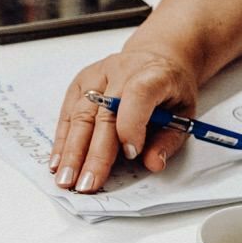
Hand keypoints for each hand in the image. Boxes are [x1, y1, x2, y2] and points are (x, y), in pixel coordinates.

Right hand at [52, 48, 200, 193]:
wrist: (155, 58)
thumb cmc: (169, 90)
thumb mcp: (183, 113)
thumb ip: (169, 140)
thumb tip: (153, 163)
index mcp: (153, 74)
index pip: (138, 94)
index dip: (132, 125)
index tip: (130, 154)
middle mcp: (121, 70)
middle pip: (104, 113)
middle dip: (95, 154)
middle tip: (87, 184)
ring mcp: (96, 75)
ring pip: (80, 116)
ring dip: (72, 152)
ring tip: (67, 180)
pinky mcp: (79, 83)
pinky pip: (67, 115)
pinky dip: (62, 141)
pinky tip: (58, 163)